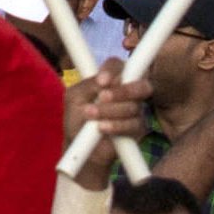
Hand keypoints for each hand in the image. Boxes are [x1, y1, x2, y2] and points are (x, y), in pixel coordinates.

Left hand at [63, 58, 151, 188]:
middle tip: (103, 98)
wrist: (81, 148)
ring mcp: (135, 109)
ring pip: (133, 106)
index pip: (118, 65)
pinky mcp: (138, 128)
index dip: (112, 70)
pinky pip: (134, 124)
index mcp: (110, 79)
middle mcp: (126, 91)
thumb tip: (104, 82)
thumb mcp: (74, 98)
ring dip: (110, 111)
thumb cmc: (77, 119)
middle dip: (122, 91)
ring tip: (91, 117)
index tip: (101, 81)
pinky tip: (101, 128)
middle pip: (138, 83)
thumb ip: (88, 85)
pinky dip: (116, 126)